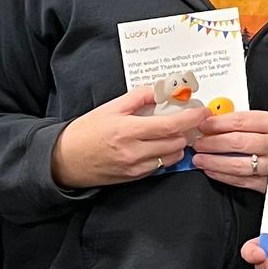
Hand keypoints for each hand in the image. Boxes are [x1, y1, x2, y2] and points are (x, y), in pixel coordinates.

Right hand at [52, 86, 207, 186]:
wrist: (65, 159)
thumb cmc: (86, 132)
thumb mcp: (111, 108)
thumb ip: (139, 97)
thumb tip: (161, 90)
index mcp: (128, 130)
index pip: (170, 126)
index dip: (191, 118)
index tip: (202, 112)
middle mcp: (134, 151)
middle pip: (176, 142)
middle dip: (185, 131)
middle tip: (185, 120)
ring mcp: (135, 167)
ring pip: (172, 157)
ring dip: (177, 144)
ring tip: (170, 134)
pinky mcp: (134, 177)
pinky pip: (160, 167)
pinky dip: (165, 156)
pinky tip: (157, 146)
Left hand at [191, 108, 267, 191]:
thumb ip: (256, 123)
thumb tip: (222, 121)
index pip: (242, 122)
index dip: (219, 123)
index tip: (204, 124)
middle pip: (237, 142)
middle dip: (212, 142)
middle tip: (198, 142)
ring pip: (238, 164)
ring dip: (214, 162)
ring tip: (200, 159)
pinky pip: (244, 181)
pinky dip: (225, 177)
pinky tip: (213, 172)